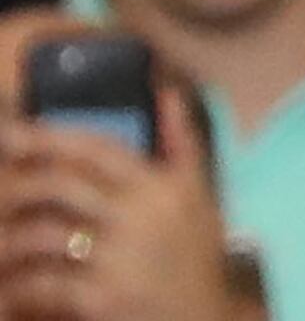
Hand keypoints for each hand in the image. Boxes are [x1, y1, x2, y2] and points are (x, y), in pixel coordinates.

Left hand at [0, 90, 235, 320]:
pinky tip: (10, 287)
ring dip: (9, 239)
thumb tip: (166, 93)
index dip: (51, 137)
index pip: (98, 149)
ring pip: (42, 234)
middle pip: (61, 185)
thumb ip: (181, 145)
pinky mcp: (102, 298)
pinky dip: (17, 286)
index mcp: (164, 188)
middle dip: (17, 184)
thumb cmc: (195, 260)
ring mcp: (121, 259)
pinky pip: (42, 283)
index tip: (14, 132)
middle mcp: (142, 217)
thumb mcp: (200, 198)